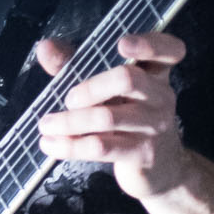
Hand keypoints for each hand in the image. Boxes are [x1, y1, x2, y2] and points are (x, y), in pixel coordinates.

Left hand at [34, 29, 191, 200]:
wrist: (159, 170)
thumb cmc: (127, 120)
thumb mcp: (107, 90)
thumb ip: (76, 65)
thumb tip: (45, 47)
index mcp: (155, 73)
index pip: (168, 50)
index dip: (149, 44)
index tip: (121, 43)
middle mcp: (160, 96)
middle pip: (128, 79)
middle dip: (91, 87)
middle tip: (68, 99)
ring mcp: (154, 126)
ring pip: (108, 117)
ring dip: (70, 121)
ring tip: (46, 125)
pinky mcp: (142, 154)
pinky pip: (102, 147)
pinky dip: (71, 146)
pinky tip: (50, 145)